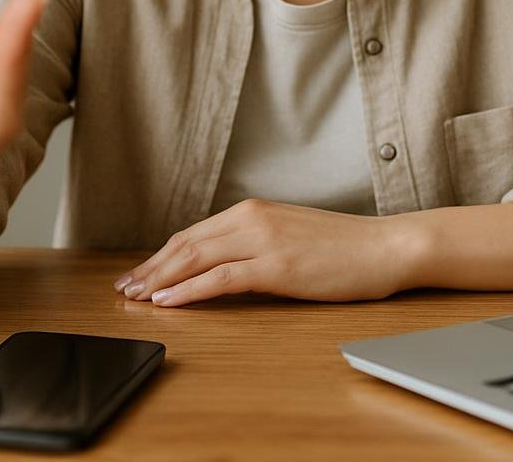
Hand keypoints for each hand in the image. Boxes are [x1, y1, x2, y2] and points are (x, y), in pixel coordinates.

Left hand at [112, 199, 411, 306]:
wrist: (386, 246)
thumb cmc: (345, 246)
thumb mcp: (291, 234)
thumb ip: (257, 241)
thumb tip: (224, 263)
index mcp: (254, 209)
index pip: (193, 233)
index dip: (160, 255)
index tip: (140, 274)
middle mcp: (252, 218)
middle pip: (186, 244)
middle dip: (151, 268)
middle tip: (125, 289)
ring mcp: (264, 241)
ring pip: (195, 258)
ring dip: (160, 280)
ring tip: (137, 298)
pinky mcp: (276, 266)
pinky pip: (220, 279)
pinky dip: (189, 291)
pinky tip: (169, 302)